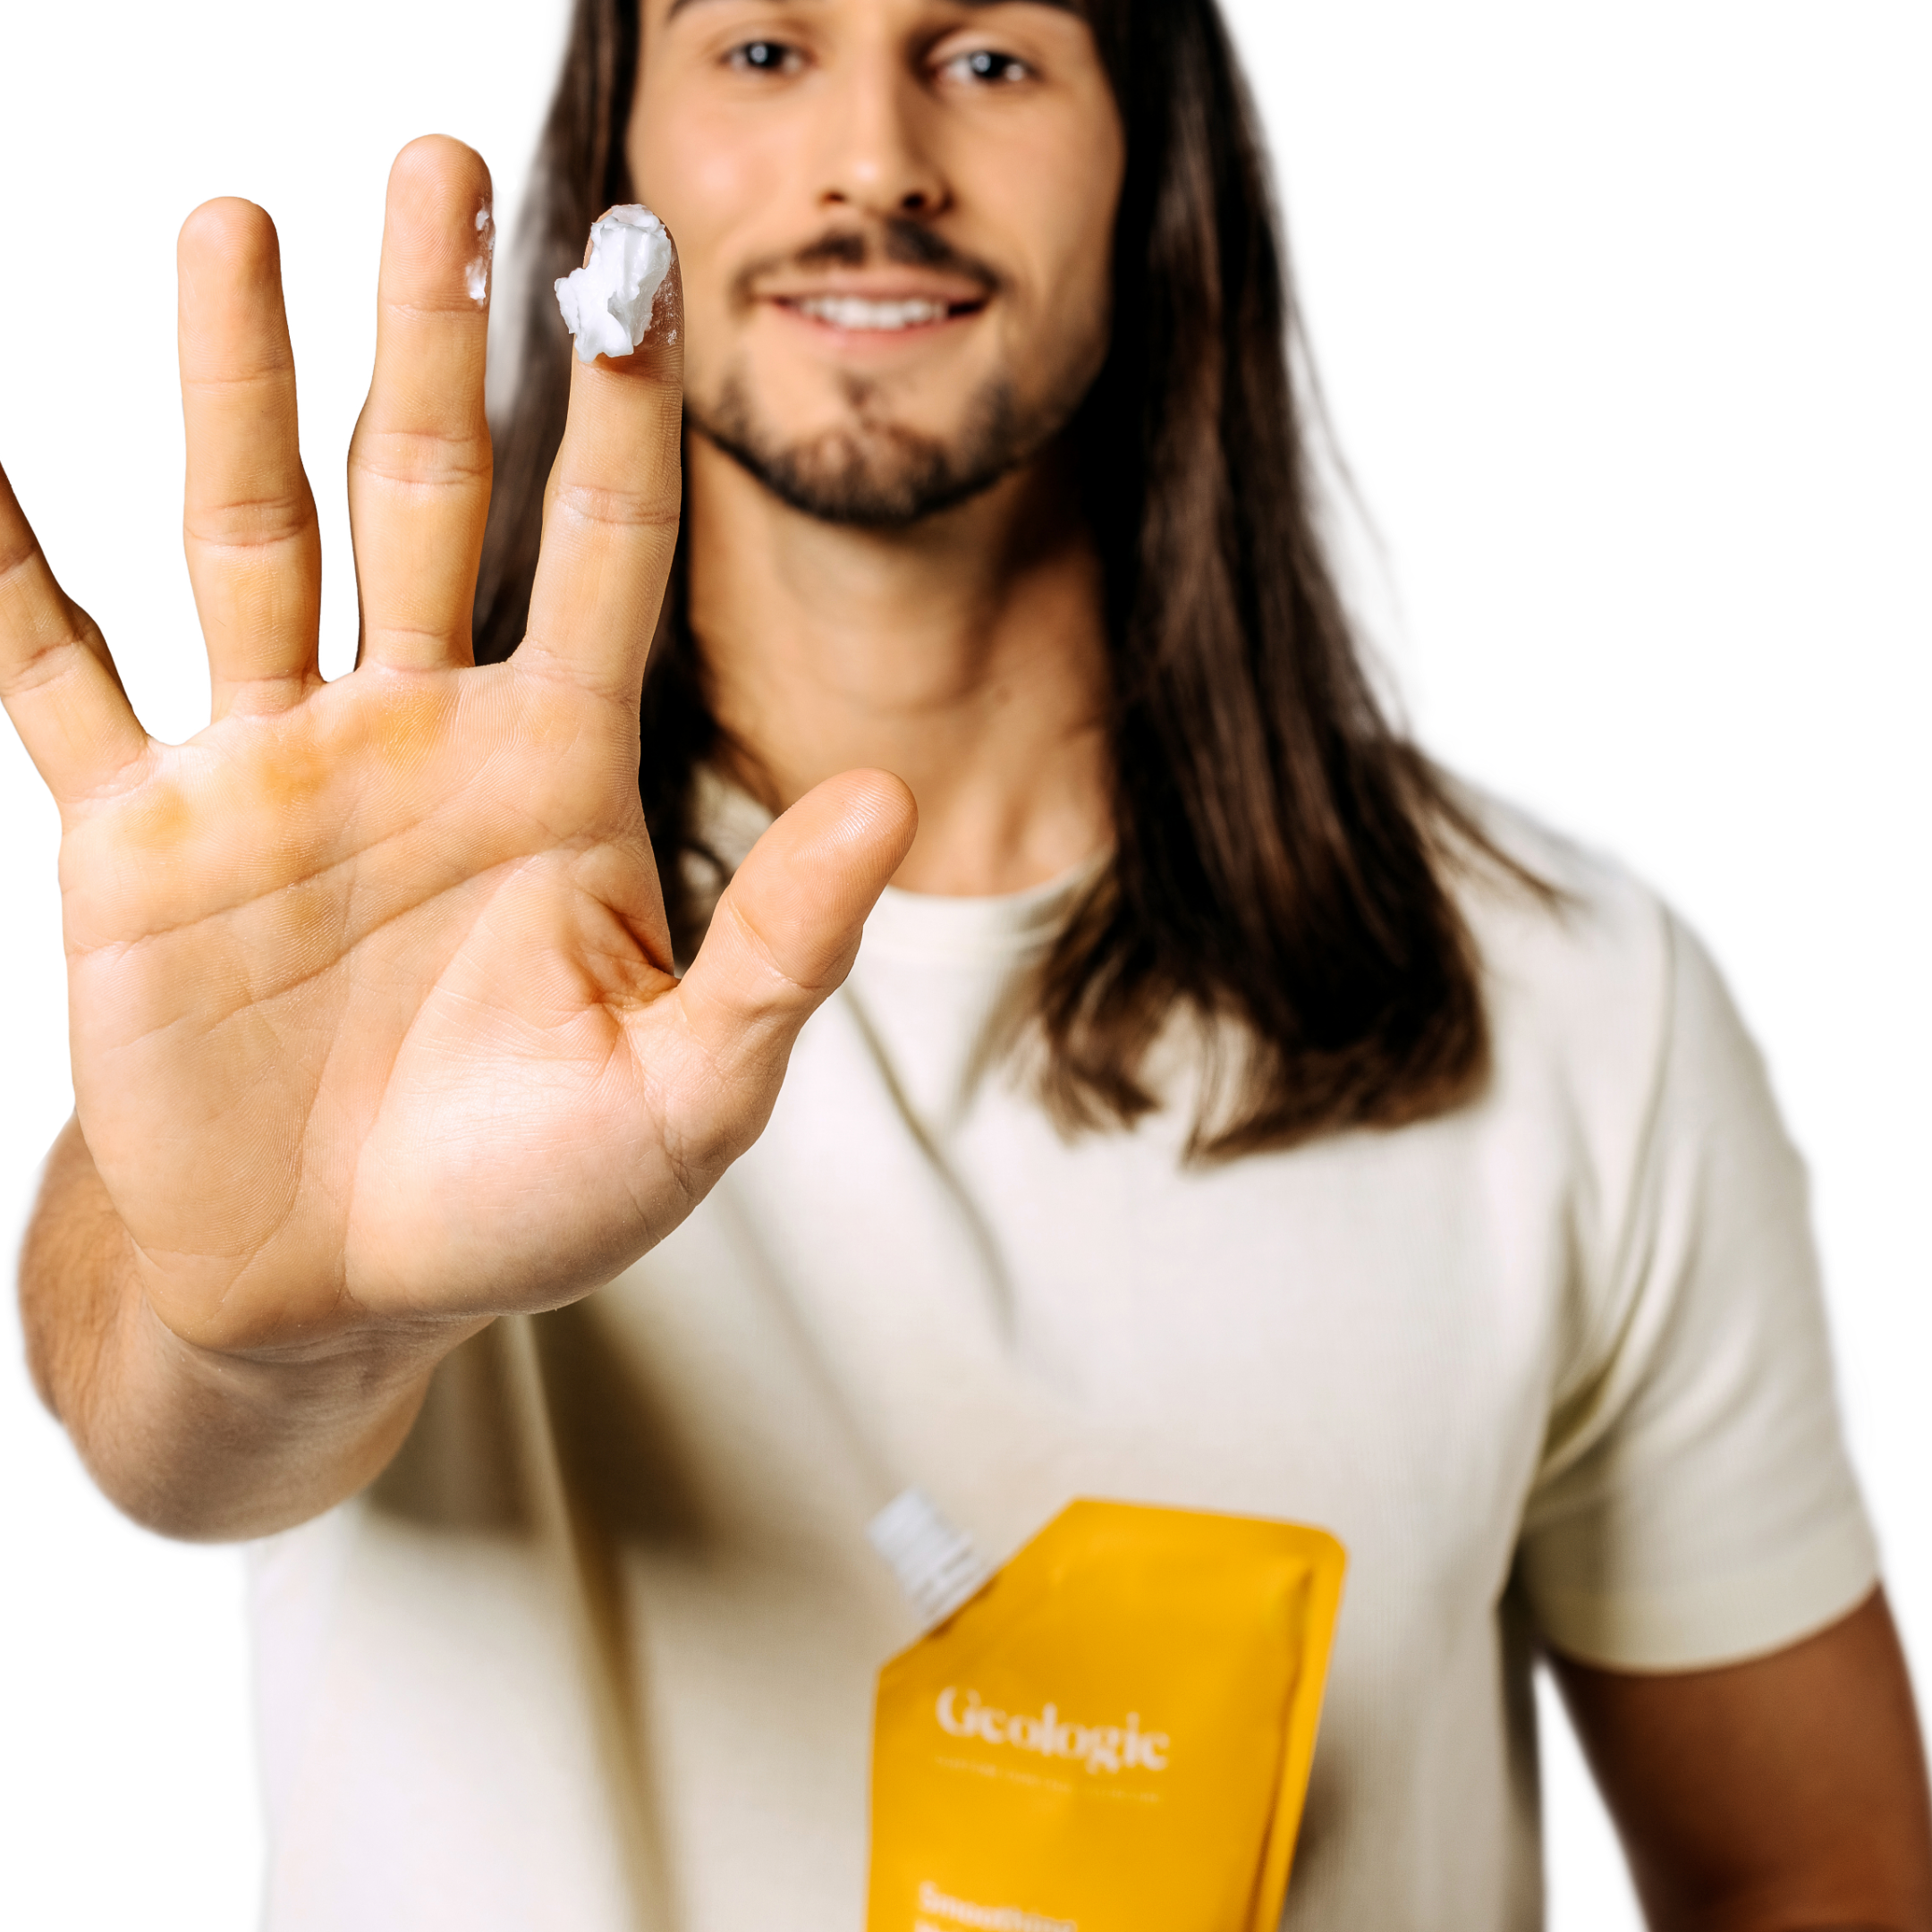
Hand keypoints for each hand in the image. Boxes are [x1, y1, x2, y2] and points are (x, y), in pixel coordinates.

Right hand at [0, 137, 913, 1367]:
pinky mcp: (138, 842)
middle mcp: (416, 739)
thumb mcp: (690, 1092)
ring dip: (238, 386)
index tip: (642, 276)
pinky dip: (13, 581)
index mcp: (557, 777)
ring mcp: (272, 774)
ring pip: (249, 537)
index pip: (607, 556)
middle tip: (442, 170)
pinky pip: (57, 684)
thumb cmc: (530, 1199)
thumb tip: (895, 796)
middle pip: (430, 495)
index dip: (625, 421)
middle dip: (436, 338)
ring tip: (233, 223)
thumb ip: (781, 945)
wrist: (341, 1287)